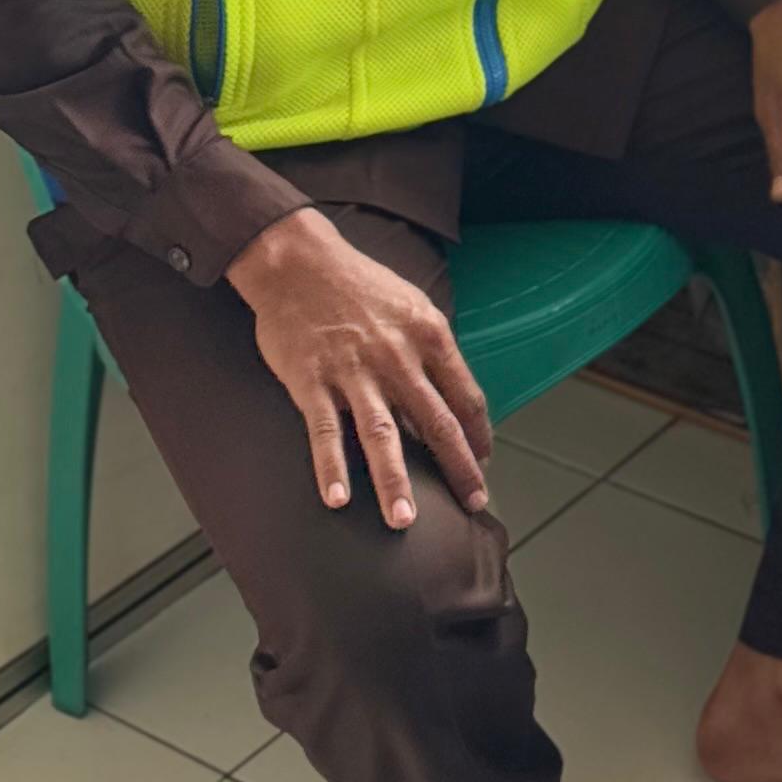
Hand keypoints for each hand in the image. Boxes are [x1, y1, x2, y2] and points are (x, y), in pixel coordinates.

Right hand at [227, 208, 490, 529]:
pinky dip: (331, 467)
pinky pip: (325, 432)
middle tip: (473, 504)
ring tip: (404, 520)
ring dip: (395, 481)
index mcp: (430, 335)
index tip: (483, 463)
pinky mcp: (312, 380)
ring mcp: (354, 370)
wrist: (298, 261)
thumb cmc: (358, 285)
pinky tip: (338, 499)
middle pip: (437, 423)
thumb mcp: (412, 306)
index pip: (466, 397)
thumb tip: (449, 397)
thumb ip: (432, 351)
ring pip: (382, 434)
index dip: (478, 436)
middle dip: (458, 469)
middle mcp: (398, 356)